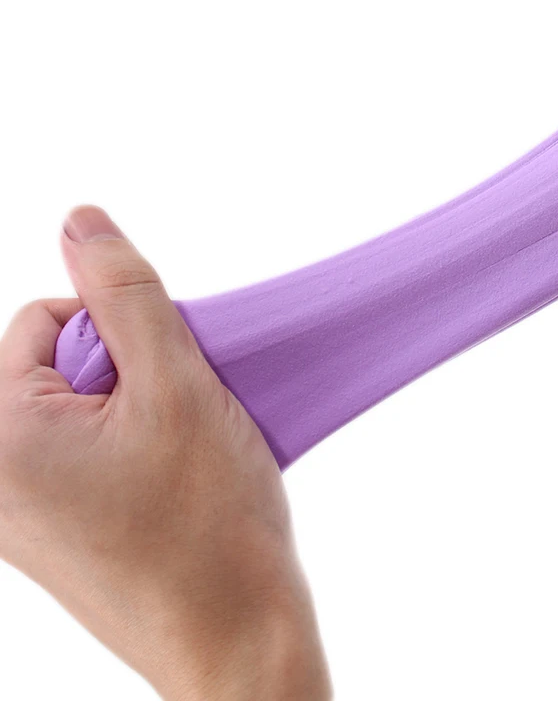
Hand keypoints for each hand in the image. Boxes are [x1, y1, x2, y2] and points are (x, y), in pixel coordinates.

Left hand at [0, 206, 331, 700]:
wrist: (237, 635)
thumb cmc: (208, 524)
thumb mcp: (175, 385)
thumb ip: (125, 294)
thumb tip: (80, 219)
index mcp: (1, 436)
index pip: (43, 319)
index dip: (120, 330)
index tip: (166, 381)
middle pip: (57, 363)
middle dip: (128, 369)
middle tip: (177, 420)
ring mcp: (19, 515)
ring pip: (79, 408)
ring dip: (137, 409)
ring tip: (180, 455)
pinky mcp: (51, 537)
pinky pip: (84, 455)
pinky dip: (133, 448)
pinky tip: (173, 481)